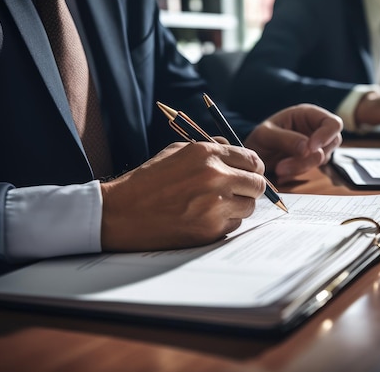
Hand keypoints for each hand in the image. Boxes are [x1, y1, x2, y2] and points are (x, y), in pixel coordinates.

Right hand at [99, 142, 265, 251]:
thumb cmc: (148, 180)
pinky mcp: (210, 230)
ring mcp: (214, 206)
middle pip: (258, 185)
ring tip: (215, 204)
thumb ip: (210, 148)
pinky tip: (203, 218)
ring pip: (249, 207)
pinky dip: (224, 223)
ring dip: (238, 206)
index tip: (250, 173)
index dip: (253, 167)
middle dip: (251, 187)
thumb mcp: (176, 151)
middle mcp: (215, 178)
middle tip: (238, 191)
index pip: (252, 160)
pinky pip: (233, 225)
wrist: (120, 213)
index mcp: (207, 154)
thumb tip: (237, 151)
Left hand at [244, 104, 342, 181]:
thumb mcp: (265, 135)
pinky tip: (282, 173)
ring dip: (301, 167)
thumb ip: (285, 139)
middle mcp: (315, 129)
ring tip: (279, 169)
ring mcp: (316, 146)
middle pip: (331, 144)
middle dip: (309, 158)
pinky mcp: (311, 161)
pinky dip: (297, 173)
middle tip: (283, 166)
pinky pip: (312, 170)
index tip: (310, 148)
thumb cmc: (260, 138)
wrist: (254, 155)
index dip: (326, 135)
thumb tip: (307, 148)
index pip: (332, 123)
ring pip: (322, 159)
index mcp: (307, 114)